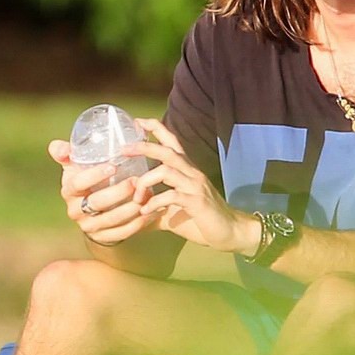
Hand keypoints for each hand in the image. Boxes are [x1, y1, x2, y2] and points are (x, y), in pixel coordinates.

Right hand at [50, 138, 150, 245]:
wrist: (88, 210)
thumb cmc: (84, 179)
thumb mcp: (73, 165)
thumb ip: (65, 152)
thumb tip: (59, 147)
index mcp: (69, 191)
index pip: (78, 183)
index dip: (94, 175)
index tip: (113, 166)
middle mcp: (75, 211)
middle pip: (97, 202)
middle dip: (118, 192)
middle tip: (136, 181)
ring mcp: (89, 226)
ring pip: (112, 219)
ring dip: (131, 208)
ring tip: (147, 194)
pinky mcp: (102, 238)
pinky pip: (121, 233)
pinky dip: (137, 223)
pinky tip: (149, 212)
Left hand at [128, 117, 258, 254]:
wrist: (230, 232)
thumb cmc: (201, 219)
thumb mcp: (173, 210)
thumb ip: (155, 206)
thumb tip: (133, 211)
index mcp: (186, 170)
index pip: (172, 141)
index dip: (156, 128)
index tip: (137, 122)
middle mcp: (192, 173)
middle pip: (167, 150)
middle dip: (144, 147)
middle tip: (124, 150)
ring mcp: (195, 186)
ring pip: (166, 170)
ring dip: (145, 181)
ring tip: (136, 198)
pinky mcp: (196, 202)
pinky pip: (171, 195)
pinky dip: (154, 202)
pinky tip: (145, 212)